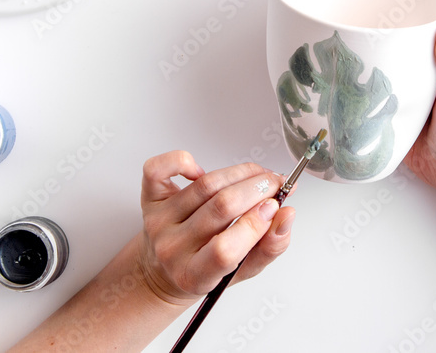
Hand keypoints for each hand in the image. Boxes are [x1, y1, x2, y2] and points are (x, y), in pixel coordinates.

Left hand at [136, 151, 294, 305]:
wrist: (163, 271)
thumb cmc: (203, 271)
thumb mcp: (242, 271)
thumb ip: (269, 247)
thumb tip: (286, 215)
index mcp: (194, 275)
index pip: (225, 249)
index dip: (254, 224)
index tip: (276, 208)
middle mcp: (172, 248)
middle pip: (220, 208)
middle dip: (257, 189)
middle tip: (276, 185)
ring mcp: (158, 221)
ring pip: (205, 185)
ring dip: (240, 173)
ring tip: (257, 175)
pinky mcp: (149, 199)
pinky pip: (158, 168)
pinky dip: (183, 160)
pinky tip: (201, 171)